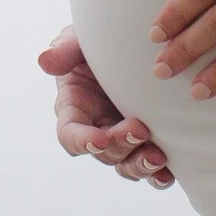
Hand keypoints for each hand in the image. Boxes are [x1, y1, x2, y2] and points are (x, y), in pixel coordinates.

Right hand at [38, 25, 174, 187]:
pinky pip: (150, 166)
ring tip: (158, 157)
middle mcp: (97, 128)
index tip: (98, 139)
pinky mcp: (147, 140)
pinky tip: (170, 173)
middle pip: (103, 152)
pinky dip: (158, 175)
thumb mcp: (81, 40)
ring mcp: (122, 137)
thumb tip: (45, 59)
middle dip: (120, 145)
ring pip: (126, 164)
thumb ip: (65, 49)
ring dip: (140, 164)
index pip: (69, 134)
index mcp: (75, 108)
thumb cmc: (100, 40)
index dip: (82, 140)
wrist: (134, 40)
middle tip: (140, 130)